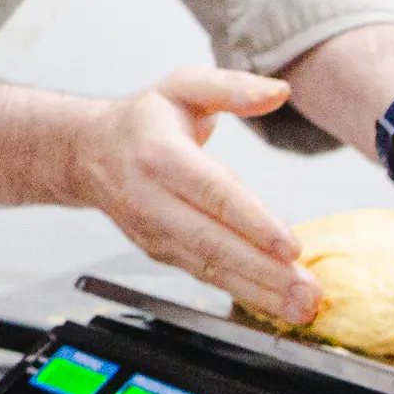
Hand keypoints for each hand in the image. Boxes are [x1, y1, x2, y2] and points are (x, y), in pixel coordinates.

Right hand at [65, 68, 319, 323]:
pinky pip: (204, 276)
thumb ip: (232, 87)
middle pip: (212, 242)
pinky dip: (240, 293)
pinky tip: (274, 303)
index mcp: (159, 155)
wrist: (86, 153)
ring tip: (300, 307)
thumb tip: (279, 92)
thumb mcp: (183, 86)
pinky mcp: (159, 252)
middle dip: (263, 272)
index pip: (211, 193)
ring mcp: (154, 231)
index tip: (291, 246)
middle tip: (307, 291)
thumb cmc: (142, 120)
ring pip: (209, 268)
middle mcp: (152, 199)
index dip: (251, 222)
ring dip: (257, 292)